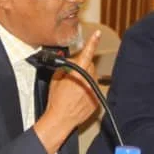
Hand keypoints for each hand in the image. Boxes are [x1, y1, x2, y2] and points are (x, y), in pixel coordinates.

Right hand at [34, 30, 100, 153]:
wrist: (61, 119)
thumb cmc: (56, 100)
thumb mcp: (55, 79)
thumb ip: (64, 67)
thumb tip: (68, 62)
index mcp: (78, 72)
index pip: (86, 53)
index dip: (92, 42)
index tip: (97, 34)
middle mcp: (89, 79)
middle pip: (89, 64)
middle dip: (82, 65)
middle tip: (72, 73)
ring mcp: (94, 90)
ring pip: (93, 76)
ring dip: (86, 77)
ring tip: (74, 87)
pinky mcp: (97, 99)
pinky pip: (94, 88)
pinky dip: (88, 88)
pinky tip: (78, 95)